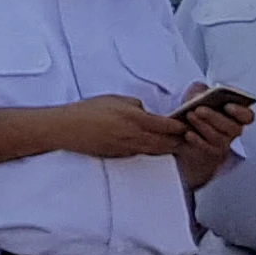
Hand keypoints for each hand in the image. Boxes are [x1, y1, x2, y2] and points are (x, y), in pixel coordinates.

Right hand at [59, 94, 189, 160]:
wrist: (68, 128)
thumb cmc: (88, 112)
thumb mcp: (115, 100)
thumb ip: (136, 106)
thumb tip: (146, 112)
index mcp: (136, 119)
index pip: (168, 126)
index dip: (181, 126)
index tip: (187, 124)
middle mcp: (136, 136)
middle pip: (167, 142)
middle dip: (179, 140)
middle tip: (187, 136)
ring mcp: (129, 148)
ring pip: (157, 151)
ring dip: (168, 147)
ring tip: (175, 144)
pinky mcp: (121, 155)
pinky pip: (142, 153)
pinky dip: (151, 150)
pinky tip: (152, 146)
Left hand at [178, 86, 253, 190]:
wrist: (180, 136)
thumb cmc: (193, 112)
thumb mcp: (195, 97)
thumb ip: (199, 91)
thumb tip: (199, 94)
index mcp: (234, 115)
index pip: (247, 116)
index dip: (240, 112)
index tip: (228, 106)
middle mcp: (232, 131)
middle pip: (233, 128)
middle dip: (215, 117)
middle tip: (199, 109)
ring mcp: (222, 144)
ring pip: (219, 138)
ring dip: (203, 126)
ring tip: (190, 115)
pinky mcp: (210, 154)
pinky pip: (207, 149)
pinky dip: (197, 140)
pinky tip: (188, 133)